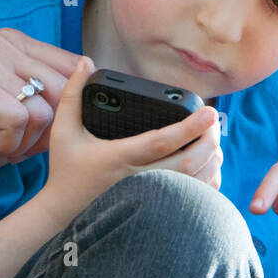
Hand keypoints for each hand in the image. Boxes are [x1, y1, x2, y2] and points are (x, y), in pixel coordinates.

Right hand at [0, 29, 85, 195]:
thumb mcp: (22, 117)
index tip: (22, 124)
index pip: (74, 68)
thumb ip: (56, 101)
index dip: (60, 110)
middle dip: (41, 130)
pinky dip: (5, 145)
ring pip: (43, 111)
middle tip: (2, 135)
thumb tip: (94, 88)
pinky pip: (19, 122)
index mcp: (14, 41)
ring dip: (20, 141)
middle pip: (64, 91)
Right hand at [40, 57, 222, 227]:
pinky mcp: (154, 211)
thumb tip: (84, 62)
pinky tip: (208, 166)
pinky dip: (205, 182)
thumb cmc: (65, 171)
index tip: (208, 112)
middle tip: (214, 122)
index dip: (188, 127)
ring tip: (214, 140)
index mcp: (119, 158)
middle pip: (187, 163)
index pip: (161, 141)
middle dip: (208, 141)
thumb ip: (73, 95)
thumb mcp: (63, 131)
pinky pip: (190, 199)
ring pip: (193, 184)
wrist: (63, 214)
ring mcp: (148, 199)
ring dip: (210, 160)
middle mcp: (138, 180)